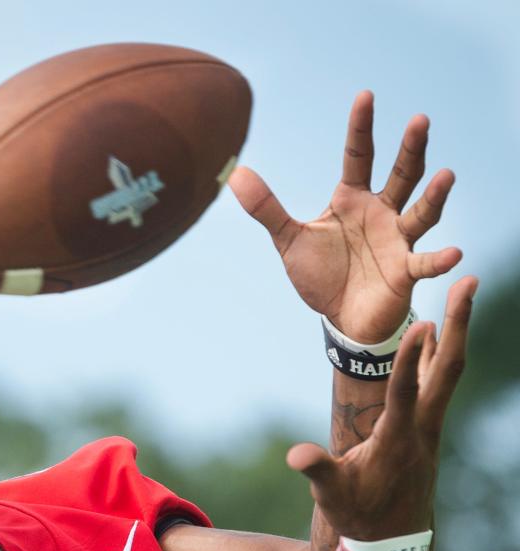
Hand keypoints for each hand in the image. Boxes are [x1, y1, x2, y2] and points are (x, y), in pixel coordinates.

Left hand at [230, 91, 461, 342]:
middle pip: (401, 174)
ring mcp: (398, 240)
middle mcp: (381, 213)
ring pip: (421, 212)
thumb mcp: (288, 240)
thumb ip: (266, 208)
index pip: (359, 156)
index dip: (361, 128)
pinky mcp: (406, 271)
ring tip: (446, 175)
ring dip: (434, 196)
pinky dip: (440, 259)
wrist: (340, 317)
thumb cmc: (320, 275)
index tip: (365, 96)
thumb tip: (235, 174)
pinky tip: (454, 253)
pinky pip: (425, 263)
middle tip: (419, 121)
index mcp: (352, 200)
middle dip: (411, 149)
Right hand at [286, 276, 476, 539]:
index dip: (410, 358)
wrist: (392, 541)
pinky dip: (442, 352)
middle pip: (447, 369)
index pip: (404, 393)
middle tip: (468, 281)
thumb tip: (296, 455)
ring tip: (462, 291)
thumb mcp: (332, 495)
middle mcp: (423, 428)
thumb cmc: (358, 515)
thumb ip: (317, 470)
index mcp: (396, 441)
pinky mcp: (428, 428)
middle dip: (460, 324)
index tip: (423, 321)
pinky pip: (440, 382)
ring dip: (458, 331)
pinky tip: (442, 333)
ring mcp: (431, 427)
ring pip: (449, 372)